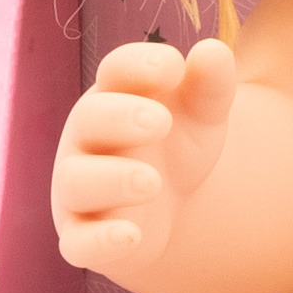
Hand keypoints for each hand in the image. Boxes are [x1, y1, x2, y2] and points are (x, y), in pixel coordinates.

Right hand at [52, 37, 239, 275]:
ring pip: (78, 181)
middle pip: (90, 119)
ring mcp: (81, 189)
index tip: (172, 65)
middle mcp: (89, 139)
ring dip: (113, 179)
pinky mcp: (84, 236)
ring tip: (153, 181)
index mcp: (116, 96)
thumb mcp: (203, 115)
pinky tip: (130, 236)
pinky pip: (79, 242)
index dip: (137, 65)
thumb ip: (210, 85)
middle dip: (121, 117)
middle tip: (160, 121)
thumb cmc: (179, 146)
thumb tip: (213, 51)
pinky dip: (100, 241)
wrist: (172, 209)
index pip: (116, 71)